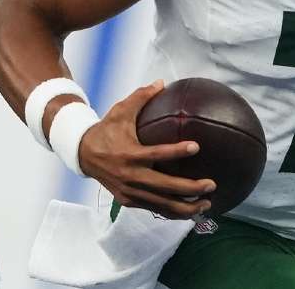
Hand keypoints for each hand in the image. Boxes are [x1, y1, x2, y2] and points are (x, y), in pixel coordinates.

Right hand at [77, 81, 214, 219]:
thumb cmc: (106, 130)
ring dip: (186, 207)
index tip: (197, 147)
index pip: (157, 154)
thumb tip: (162, 82)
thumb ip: (141, 96)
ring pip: (162, 205)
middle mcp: (131, 176)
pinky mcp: (129, 201)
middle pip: (165, 187)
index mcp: (130, 154)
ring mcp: (130, 192)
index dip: (177, 151)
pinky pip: (154, 209)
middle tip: (212, 185)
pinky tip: (190, 211)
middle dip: (190, 189)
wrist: (83, 154)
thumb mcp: (120, 110)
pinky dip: (172, 212)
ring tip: (207, 203)